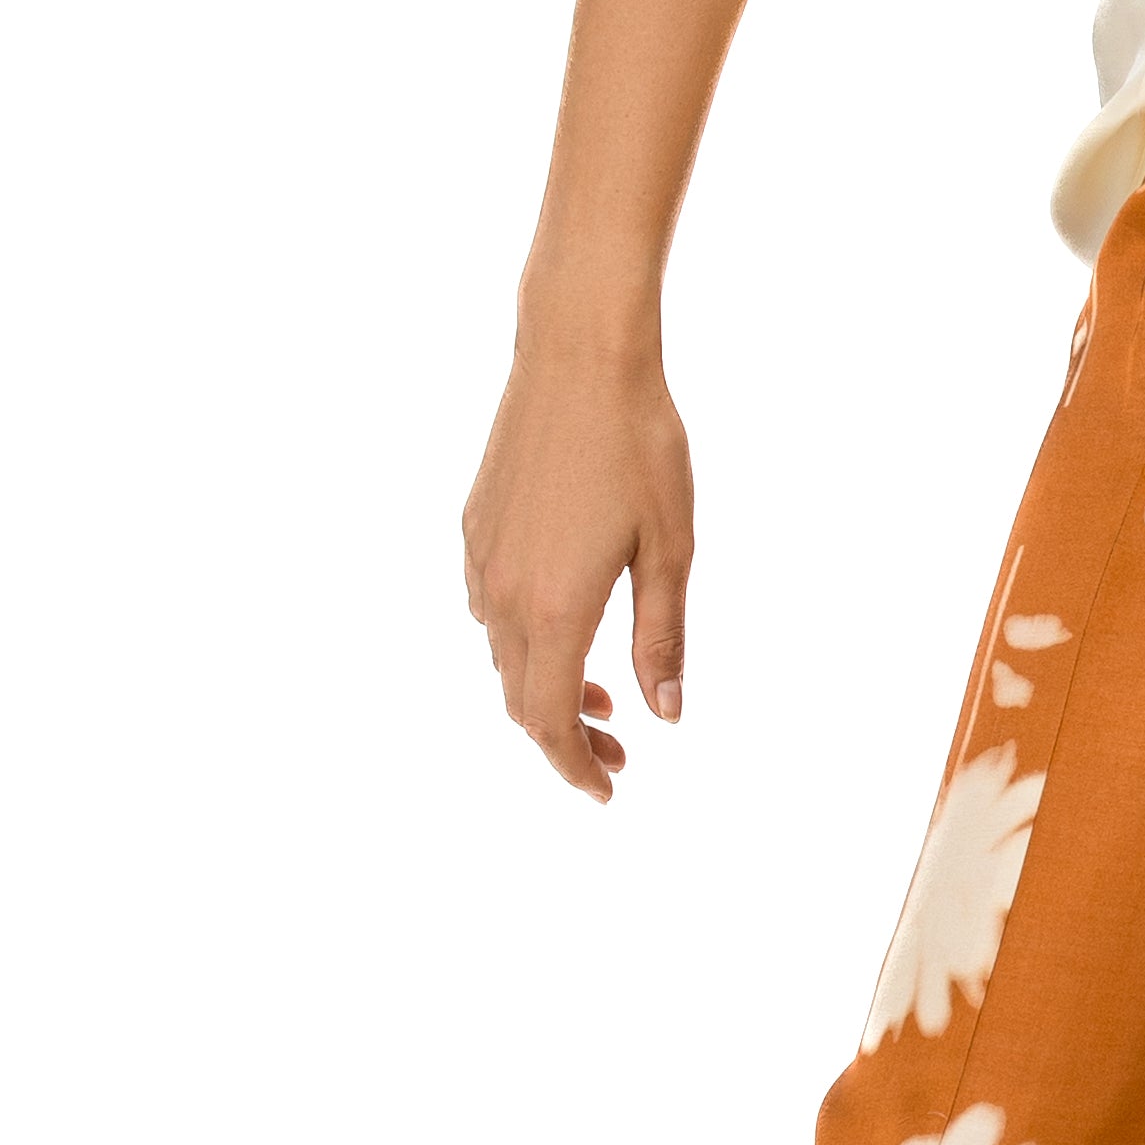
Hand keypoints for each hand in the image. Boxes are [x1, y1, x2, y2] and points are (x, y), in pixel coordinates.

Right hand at [460, 320, 695, 799]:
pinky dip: (522, 641)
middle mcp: (503, 593)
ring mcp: (482, 557)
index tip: (608, 789)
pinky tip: (562, 623)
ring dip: (544, 688)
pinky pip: (487, 607)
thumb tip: (666, 712)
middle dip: (565, 739)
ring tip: (604, 694)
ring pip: (501, 656)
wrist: (578, 355)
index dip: (575, 768)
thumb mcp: (670, 548)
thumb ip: (663, 637)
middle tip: (618, 753)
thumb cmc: (638, 445)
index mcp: (554, 609)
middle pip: (519, 700)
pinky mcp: (474, 525)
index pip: (550, 722)